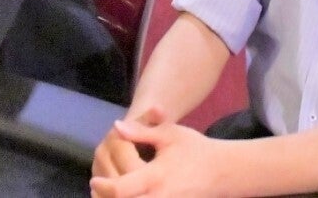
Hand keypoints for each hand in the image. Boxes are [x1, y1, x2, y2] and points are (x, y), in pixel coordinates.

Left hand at [88, 114, 235, 197]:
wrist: (222, 171)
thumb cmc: (194, 149)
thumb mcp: (169, 134)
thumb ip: (141, 132)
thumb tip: (116, 126)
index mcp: (155, 177)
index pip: (121, 189)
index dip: (104, 186)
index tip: (94, 180)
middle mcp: (159, 197)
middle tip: (98, 191)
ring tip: (106, 197)